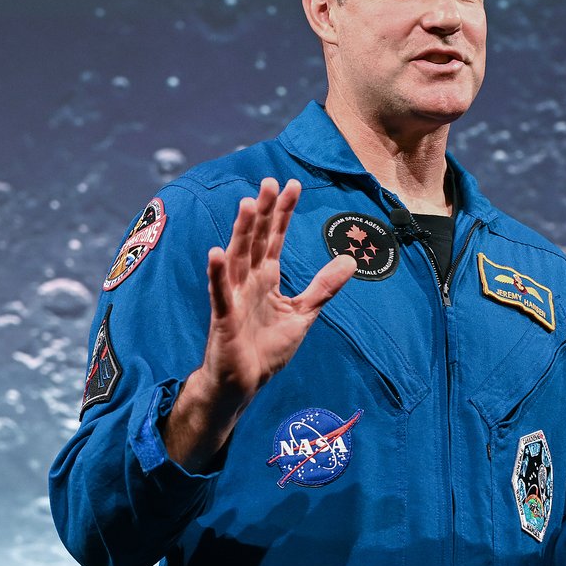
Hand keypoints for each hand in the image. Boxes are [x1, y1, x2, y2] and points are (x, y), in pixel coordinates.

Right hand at [163, 178, 355, 470]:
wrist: (243, 384)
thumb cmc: (266, 350)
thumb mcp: (303, 315)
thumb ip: (323, 287)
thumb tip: (350, 261)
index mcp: (266, 278)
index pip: (274, 238)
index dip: (282, 212)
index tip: (291, 184)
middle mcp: (248, 281)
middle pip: (255, 240)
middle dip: (263, 212)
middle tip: (269, 181)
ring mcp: (233, 297)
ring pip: (237, 258)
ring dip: (241, 232)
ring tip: (246, 204)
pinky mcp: (224, 318)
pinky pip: (220, 293)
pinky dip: (217, 274)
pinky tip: (216, 253)